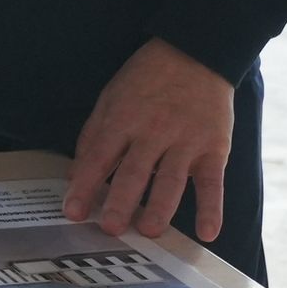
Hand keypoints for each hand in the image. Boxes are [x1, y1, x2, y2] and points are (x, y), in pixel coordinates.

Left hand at [64, 38, 236, 243]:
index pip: (99, 157)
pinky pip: (213, 183)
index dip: (85, 185)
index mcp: (123, 119)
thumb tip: (76, 175)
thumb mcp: (110, 98)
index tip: (73, 212)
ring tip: (148, 230)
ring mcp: (185, 141)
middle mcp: (153, 132)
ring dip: (160, 209)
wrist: (194, 54)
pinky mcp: (214, 149)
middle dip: (121, 202)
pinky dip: (212, 209)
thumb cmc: (145, 80)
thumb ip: (93, 136)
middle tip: (109, 228)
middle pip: (134, 172)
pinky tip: (207, 233)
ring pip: (171, 180)